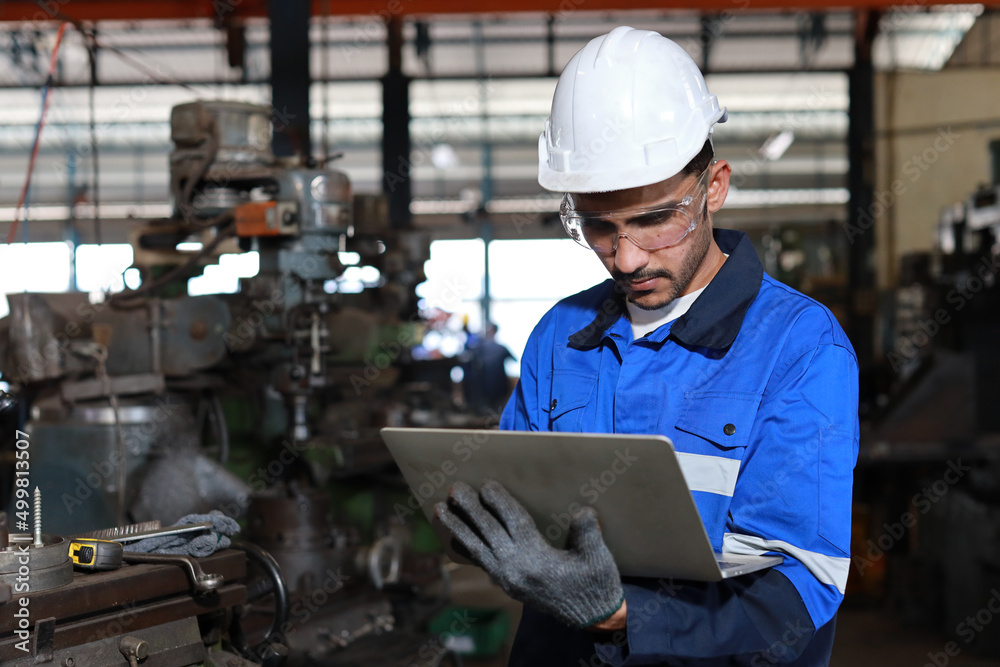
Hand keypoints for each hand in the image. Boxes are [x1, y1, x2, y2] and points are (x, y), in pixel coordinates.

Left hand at [434, 479, 623, 629]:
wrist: (591, 618)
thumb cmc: (596, 583)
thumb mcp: (598, 558)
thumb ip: (588, 534)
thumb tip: (583, 511)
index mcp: (538, 559)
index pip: (514, 524)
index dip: (499, 502)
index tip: (486, 484)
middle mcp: (517, 569)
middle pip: (488, 533)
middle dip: (470, 509)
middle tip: (454, 488)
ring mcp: (509, 579)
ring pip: (477, 548)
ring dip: (458, 527)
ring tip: (440, 509)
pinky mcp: (508, 585)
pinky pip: (481, 563)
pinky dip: (466, 548)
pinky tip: (454, 536)